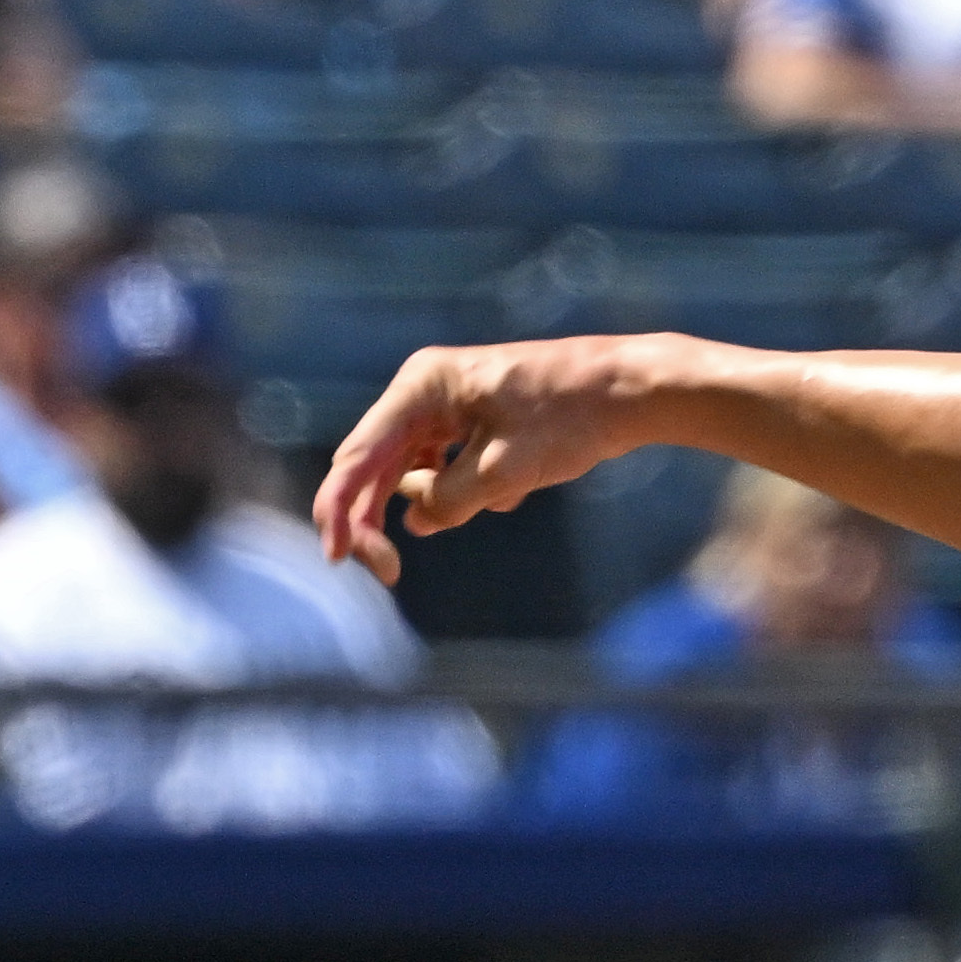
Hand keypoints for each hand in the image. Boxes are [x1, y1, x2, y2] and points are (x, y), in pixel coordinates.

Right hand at [310, 336, 657, 581]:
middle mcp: (424, 393)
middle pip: (376, 468)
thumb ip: (449, 501)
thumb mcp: (503, 473)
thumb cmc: (567, 419)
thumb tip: (416, 521)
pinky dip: (470, 493)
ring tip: (499, 494)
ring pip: (413, 474)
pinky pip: (448, 472)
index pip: (360, 456)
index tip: (335, 557)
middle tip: (390, 574)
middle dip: (377, 520)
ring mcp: (445, 409)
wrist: (625, 392)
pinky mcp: (470, 427)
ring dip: (439, 505)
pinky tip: (514, 488)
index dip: (340, 509)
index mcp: (421, 387)